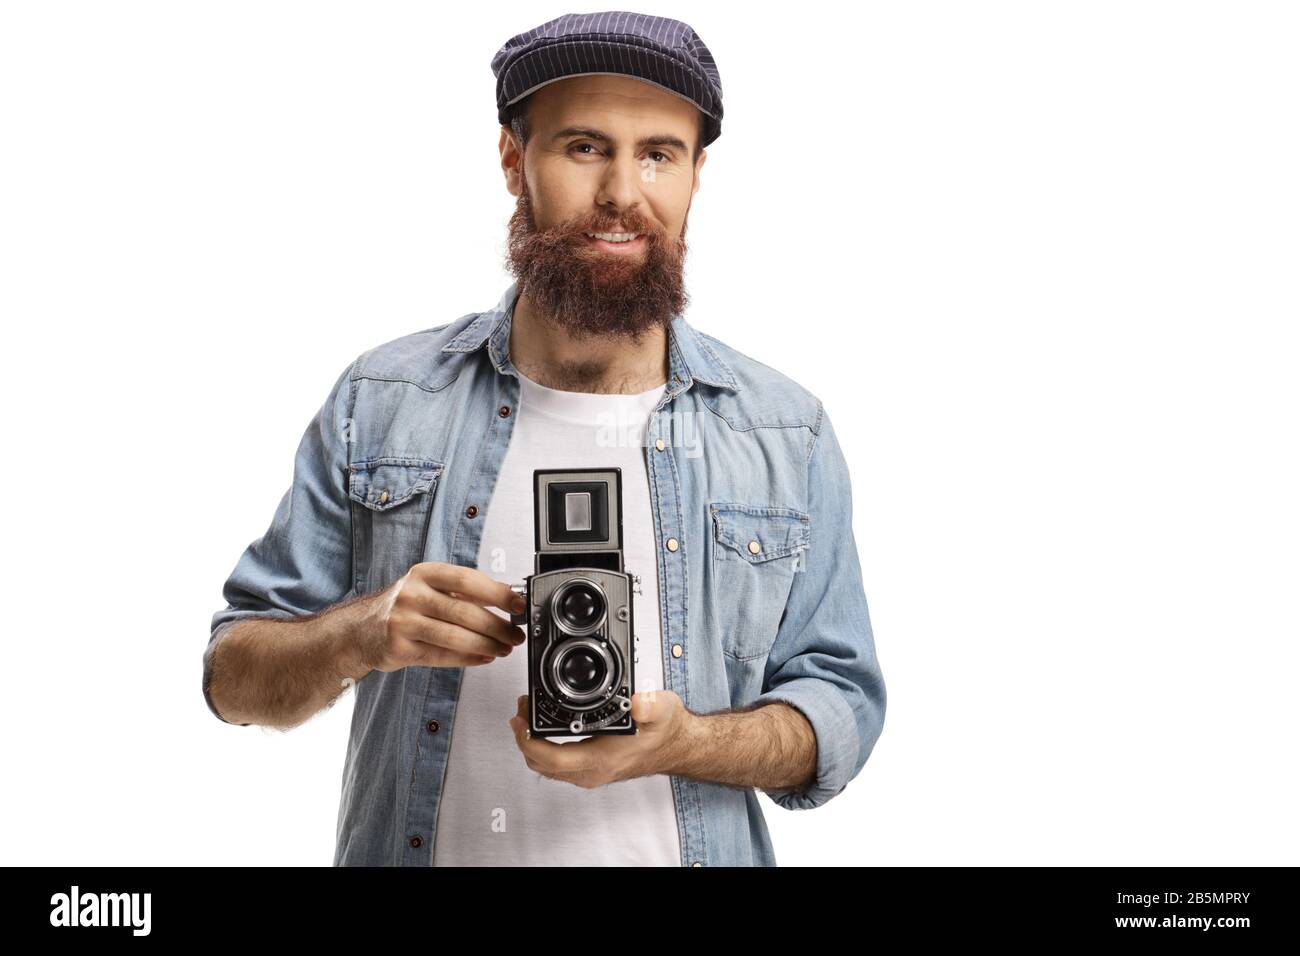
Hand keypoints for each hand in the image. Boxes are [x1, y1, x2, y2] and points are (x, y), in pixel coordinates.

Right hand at [354, 562, 525, 672]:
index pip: (468, 580)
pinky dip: (468, 658)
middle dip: (498, 627)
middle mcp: (412, 595)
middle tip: (515, 635)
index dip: (498, 594)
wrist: (362, 629)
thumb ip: (465, 591)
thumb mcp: (431, 587)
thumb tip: (508, 597)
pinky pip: (442, 656)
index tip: (518, 605)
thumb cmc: (406, 606)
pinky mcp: (399, 648)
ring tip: (504, 649)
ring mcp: (403, 622)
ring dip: (487, 646)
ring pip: (455, 637)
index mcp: (424, 573)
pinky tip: (484, 657)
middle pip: (464, 612)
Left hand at [507, 689, 690, 788]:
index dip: (529, 740)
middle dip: (524, 738)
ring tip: (527, 718)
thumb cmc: (667, 730)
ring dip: (531, 744)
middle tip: (520, 712)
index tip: (520, 719)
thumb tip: (635, 704)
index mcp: (604, 758)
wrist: (678, 746)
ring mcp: (591, 774)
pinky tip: (543, 730)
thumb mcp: (661, 708)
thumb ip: (648, 706)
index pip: (553, 759)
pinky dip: (543, 749)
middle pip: (542, 765)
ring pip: (546, 768)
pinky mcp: (591, 771)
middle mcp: (593, 772)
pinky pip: (557, 766)